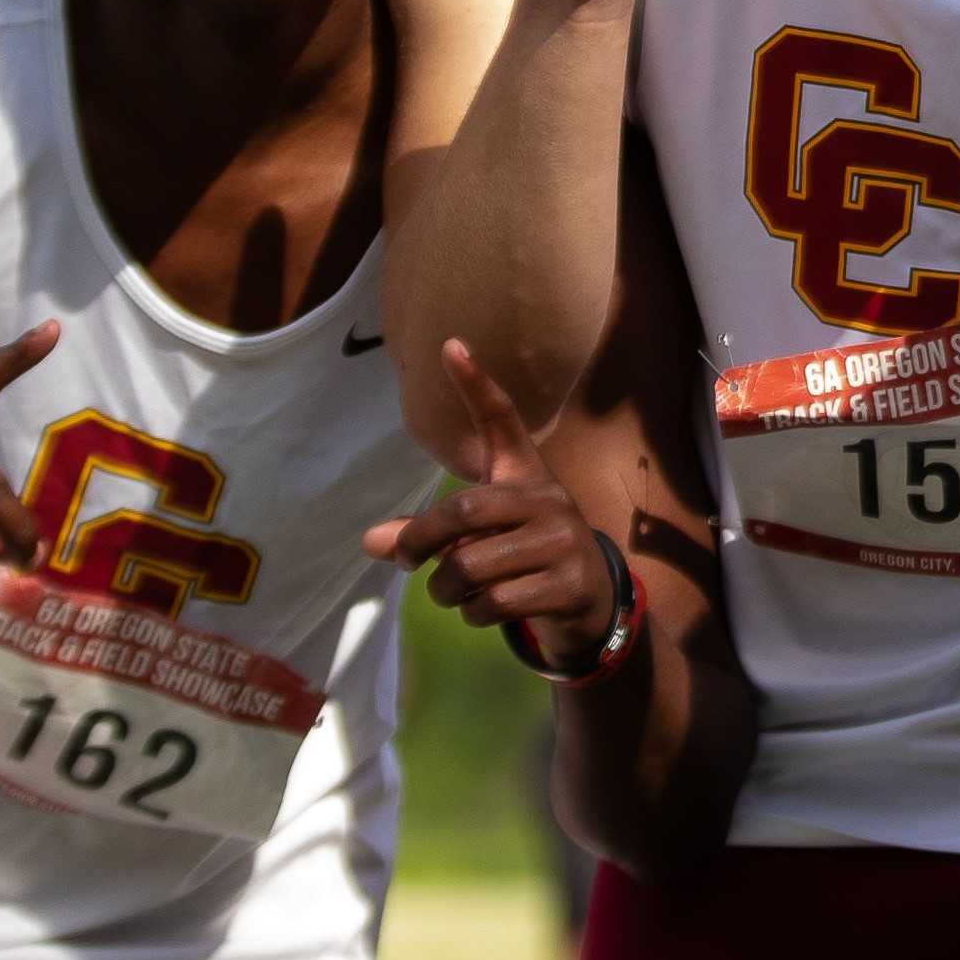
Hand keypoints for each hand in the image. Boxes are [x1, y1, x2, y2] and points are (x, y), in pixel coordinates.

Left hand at [369, 342, 623, 662]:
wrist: (590, 598)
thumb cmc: (523, 552)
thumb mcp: (481, 535)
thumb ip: (429, 534)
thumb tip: (369, 542)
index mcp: (525, 475)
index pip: (501, 419)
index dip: (476, 384)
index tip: (450, 345)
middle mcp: (548, 499)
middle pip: (462, 512)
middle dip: (422, 543)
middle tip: (407, 561)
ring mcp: (563, 542)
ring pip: (472, 567)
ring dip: (447, 591)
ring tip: (453, 593)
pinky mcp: (569, 586)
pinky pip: (495, 603)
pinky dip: (473, 614)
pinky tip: (482, 610)